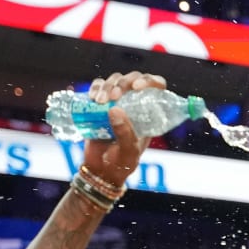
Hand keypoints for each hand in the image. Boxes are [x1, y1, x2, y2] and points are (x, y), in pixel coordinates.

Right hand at [83, 72, 166, 187]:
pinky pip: (98, 87)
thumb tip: (115, 109)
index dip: (150, 81)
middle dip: (123, 83)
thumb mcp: (128, 151)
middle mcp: (134, 104)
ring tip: (100, 102)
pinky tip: (92, 97)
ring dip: (107, 86)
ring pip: (115, 80)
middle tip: (114, 97)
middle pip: (133, 79)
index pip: (156, 88)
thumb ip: (125, 133)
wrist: (101, 170)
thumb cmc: (121, 163)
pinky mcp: (100, 103)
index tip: (137, 87)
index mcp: (149, 114)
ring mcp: (117, 102)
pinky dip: (95, 87)